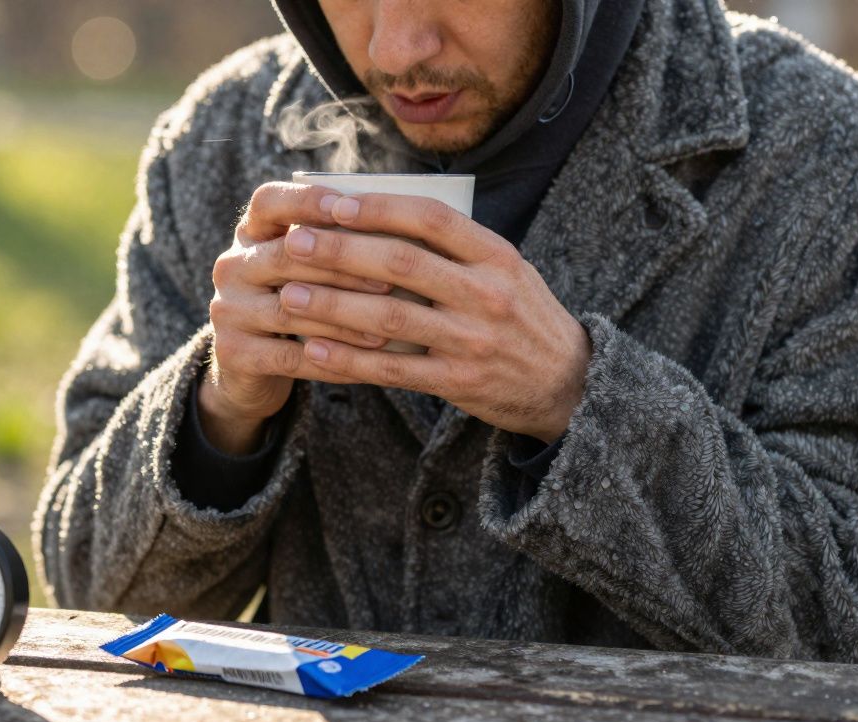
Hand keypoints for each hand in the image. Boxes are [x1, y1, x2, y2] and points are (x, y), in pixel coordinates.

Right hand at [203, 182, 396, 452]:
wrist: (252, 365)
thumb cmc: (300, 302)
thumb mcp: (308, 268)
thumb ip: (336, 245)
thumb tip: (406, 228)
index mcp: (251, 233)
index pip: (268, 202)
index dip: (305, 201)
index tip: (346, 207)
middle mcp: (232, 266)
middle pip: (285, 256)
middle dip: (342, 266)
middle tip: (392, 278)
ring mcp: (227, 310)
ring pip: (291, 310)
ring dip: (344, 319)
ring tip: (388, 326)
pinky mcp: (233, 353)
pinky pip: (291, 357)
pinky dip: (333, 359)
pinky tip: (367, 363)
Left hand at [274, 193, 591, 442]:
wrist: (567, 382)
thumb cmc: (521, 314)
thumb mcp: (504, 269)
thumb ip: (455, 245)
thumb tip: (375, 211)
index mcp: (496, 254)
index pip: (431, 218)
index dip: (378, 207)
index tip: (331, 203)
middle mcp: (487, 293)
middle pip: (401, 262)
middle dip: (340, 251)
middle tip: (294, 243)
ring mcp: (473, 340)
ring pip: (389, 317)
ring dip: (333, 305)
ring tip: (290, 296)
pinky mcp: (459, 381)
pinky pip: (393, 369)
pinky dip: (349, 359)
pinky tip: (314, 351)